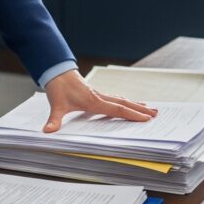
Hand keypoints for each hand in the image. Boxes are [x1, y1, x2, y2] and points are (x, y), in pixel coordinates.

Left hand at [42, 69, 157, 132]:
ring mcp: (99, 94)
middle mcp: (99, 97)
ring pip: (121, 99)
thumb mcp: (55, 105)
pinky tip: (129, 104)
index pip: (117, 109)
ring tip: (149, 108)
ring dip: (135, 104)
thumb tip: (48, 131)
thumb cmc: (58, 88)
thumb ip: (54, 120)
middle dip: (140, 109)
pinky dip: (125, 102)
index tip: (146, 118)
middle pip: (124, 103)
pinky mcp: (96, 93)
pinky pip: (115, 99)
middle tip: (156, 114)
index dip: (132, 114)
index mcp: (93, 101)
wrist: (56, 72)